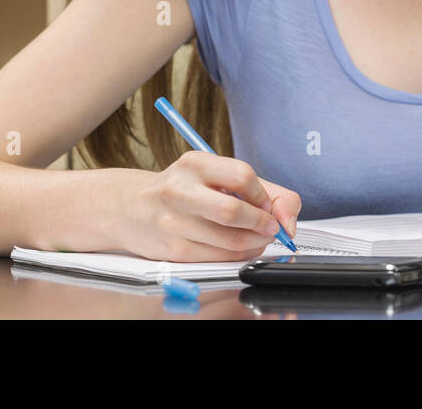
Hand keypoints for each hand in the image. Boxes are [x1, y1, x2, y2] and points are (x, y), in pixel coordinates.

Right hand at [122, 151, 300, 261]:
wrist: (133, 208)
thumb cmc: (184, 190)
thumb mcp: (216, 175)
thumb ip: (262, 189)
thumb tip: (288, 219)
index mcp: (195, 163)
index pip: (242, 175)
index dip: (264, 196)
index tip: (268, 206)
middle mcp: (180, 190)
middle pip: (234, 212)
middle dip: (262, 224)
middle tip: (271, 228)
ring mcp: (174, 222)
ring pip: (230, 241)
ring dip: (255, 244)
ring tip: (258, 239)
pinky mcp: (173, 249)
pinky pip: (217, 258)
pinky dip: (237, 257)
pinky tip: (238, 248)